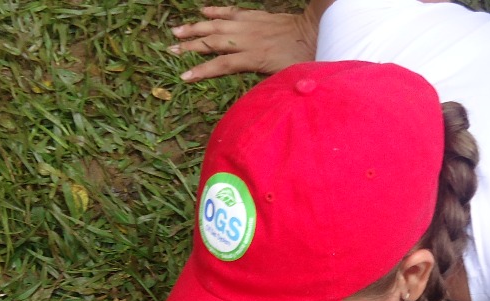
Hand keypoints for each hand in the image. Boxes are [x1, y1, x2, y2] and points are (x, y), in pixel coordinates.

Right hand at [169, 7, 315, 81]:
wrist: (319, 31)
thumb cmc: (305, 59)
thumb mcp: (287, 78)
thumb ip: (269, 85)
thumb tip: (259, 99)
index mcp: (256, 57)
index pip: (222, 64)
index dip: (202, 70)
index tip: (184, 77)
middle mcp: (250, 39)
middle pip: (214, 42)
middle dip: (191, 45)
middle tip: (170, 49)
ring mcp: (252, 25)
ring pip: (219, 25)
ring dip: (196, 28)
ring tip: (176, 31)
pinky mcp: (257, 16)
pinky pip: (233, 12)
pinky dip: (217, 11)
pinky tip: (203, 12)